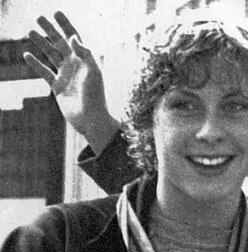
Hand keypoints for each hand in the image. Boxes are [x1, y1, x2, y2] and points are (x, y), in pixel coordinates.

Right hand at [23, 11, 119, 153]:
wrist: (91, 119)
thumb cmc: (96, 96)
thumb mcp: (93, 72)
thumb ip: (85, 53)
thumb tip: (72, 37)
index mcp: (85, 61)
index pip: (74, 38)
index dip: (66, 25)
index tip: (56, 12)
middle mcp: (75, 66)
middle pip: (60, 44)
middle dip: (50, 30)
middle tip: (39, 17)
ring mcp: (66, 76)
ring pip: (51, 56)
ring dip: (41, 44)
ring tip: (30, 31)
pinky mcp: (58, 88)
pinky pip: (45, 73)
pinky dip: (36, 64)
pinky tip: (27, 55)